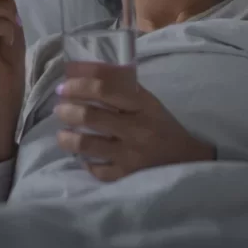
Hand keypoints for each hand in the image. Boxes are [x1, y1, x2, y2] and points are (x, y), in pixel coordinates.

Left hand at [54, 61, 215, 181]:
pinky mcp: (127, 176)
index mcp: (142, 105)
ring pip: (87, 145)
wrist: (187, 160)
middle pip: (91, 116)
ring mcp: (131, 155)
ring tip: (62, 134)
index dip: (79, 85)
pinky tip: (83, 156)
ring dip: (67, 137)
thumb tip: (83, 70)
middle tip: (60, 108)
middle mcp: (136, 129)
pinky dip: (86, 162)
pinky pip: (97, 170)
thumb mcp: (148, 102)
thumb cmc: (162, 125)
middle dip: (68, 110)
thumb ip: (121, 87)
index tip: (65, 85)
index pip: (105, 89)